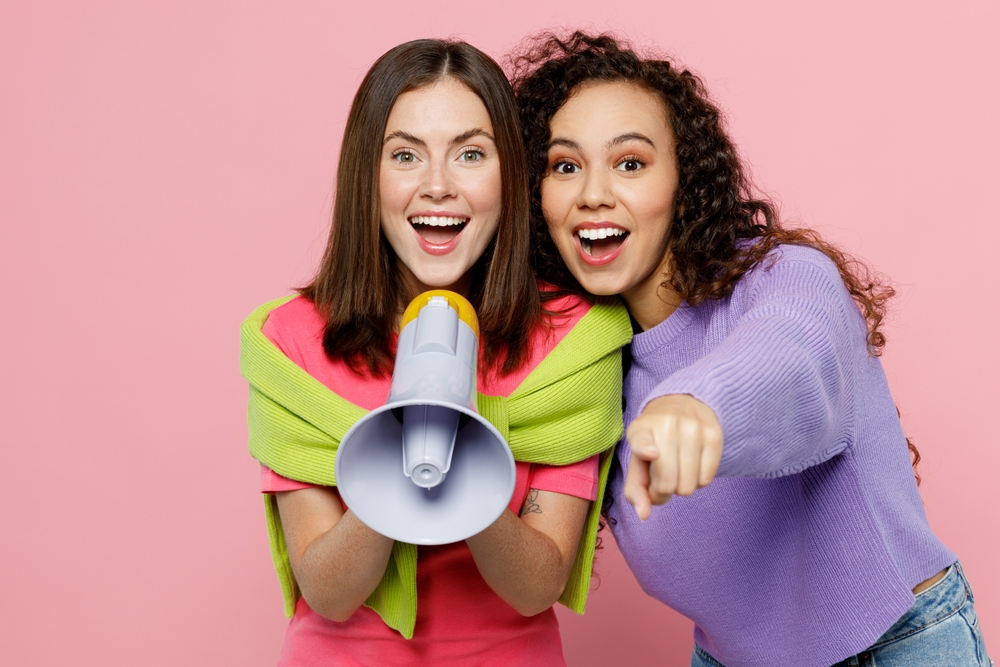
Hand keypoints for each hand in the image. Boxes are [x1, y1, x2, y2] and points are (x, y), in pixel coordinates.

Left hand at [624, 394, 722, 519]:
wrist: (681, 404)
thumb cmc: (654, 442)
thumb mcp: (637, 461)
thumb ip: (636, 490)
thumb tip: (644, 515)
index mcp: (641, 430)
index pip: (642, 442)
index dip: (646, 450)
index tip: (652, 454)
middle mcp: (667, 425)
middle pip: (668, 484)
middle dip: (663, 491)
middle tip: (663, 478)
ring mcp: (693, 427)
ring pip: (689, 485)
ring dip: (682, 486)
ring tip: (677, 469)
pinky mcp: (714, 434)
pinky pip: (707, 479)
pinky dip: (698, 481)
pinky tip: (692, 466)